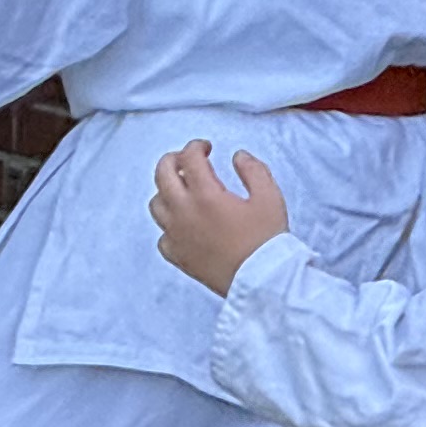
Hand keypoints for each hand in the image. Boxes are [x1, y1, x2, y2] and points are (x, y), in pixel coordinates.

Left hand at [150, 139, 290, 295]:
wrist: (261, 280)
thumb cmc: (267, 239)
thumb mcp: (269, 197)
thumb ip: (253, 170)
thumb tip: (238, 156)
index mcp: (205, 195)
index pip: (188, 159)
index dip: (196, 146)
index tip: (206, 147)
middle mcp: (183, 213)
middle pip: (161, 175)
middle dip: (171, 160)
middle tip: (185, 159)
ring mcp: (175, 235)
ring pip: (156, 204)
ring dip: (166, 190)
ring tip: (184, 189)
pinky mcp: (176, 255)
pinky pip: (162, 234)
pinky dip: (169, 223)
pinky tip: (185, 223)